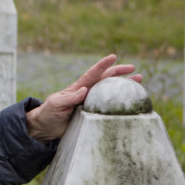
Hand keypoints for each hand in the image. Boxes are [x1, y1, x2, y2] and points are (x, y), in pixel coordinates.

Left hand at [25, 54, 141, 142]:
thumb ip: (69, 98)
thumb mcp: (56, 104)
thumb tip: (84, 90)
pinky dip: (119, 101)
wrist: (45, 128)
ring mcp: (90, 102)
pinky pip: (108, 105)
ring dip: (123, 85)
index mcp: (77, 88)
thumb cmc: (48, 113)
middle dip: (119, 72)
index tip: (113, 56)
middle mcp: (86, 93)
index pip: (92, 74)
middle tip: (134, 69)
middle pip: (105, 79)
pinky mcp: (92, 113)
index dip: (102, 65)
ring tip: (139, 80)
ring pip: (109, 90)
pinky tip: (130, 101)